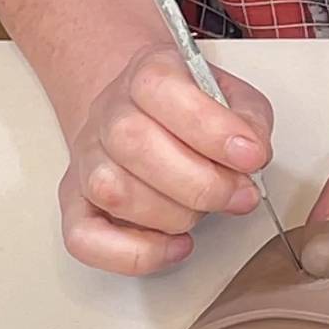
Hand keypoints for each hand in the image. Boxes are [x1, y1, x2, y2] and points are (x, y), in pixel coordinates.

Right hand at [59, 45, 272, 274]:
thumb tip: (250, 156)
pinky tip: (176, 245)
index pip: (162, 91)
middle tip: (239, 195)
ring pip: (112, 191)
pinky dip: (135, 254)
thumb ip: (248, 120)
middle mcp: (109, 113)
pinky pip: (84, 238)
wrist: (143, 112)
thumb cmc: (192, 110)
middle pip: (133, 143)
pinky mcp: (77, 203)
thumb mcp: (233, 97)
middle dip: (201, 183)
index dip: (213, 130)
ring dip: (174, 215)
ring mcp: (87, 159)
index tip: (251, 156)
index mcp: (148, 75)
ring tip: (204, 212)